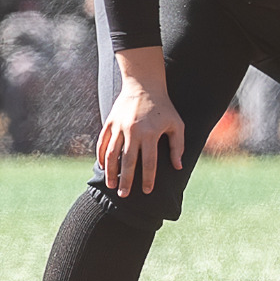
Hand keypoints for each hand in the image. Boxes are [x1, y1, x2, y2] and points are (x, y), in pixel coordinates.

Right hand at [97, 46, 183, 198]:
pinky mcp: (110, 121)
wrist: (144, 84)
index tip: (146, 191)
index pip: (149, 162)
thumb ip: (178, 146)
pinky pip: (103, 142)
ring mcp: (119, 126)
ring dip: (111, 171)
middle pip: (128, 161)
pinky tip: (102, 166)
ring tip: (111, 185)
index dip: (148, 178)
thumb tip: (178, 166)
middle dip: (126, 180)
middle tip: (124, 195)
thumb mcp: (176, 124)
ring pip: (112, 154)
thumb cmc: (163, 107)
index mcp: (151, 133)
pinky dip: (101, 155)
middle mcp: (133, 131)